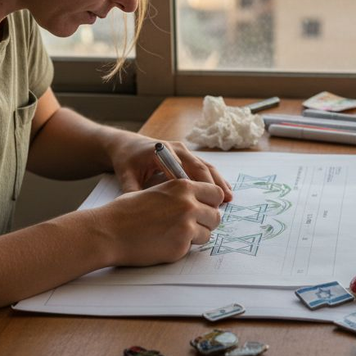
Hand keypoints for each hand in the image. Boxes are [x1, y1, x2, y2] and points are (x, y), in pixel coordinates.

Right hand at [92, 179, 224, 266]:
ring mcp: (186, 225)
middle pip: (216, 215)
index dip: (211, 202)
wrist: (108, 231)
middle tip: (192, 226)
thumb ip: (180, 195)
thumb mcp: (157, 192)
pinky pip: (193, 247)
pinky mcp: (181, 245)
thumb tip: (198, 202)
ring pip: (208, 233)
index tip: (206, 209)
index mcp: (183, 186)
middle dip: (206, 222)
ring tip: (175, 235)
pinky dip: (182, 247)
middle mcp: (188, 204)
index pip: (215, 192)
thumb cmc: (126, 212)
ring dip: (197, 236)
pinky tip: (165, 243)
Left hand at [109, 137, 232, 202]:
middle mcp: (177, 149)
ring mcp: (184, 151)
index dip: (196, 185)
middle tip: (221, 203)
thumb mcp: (125, 175)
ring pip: (206, 166)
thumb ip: (133, 191)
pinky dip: (214, 179)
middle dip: (212, 185)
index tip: (204, 202)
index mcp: (163, 151)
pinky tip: (224, 191)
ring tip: (229, 198)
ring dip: (218, 181)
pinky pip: (204, 167)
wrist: (127, 145)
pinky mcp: (187, 156)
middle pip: (200, 166)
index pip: (184, 169)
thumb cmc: (127, 160)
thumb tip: (140, 210)